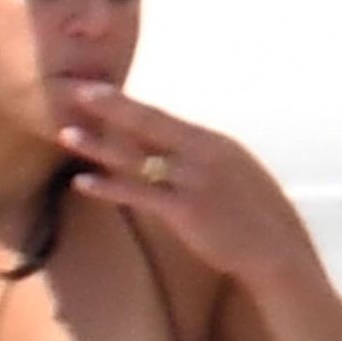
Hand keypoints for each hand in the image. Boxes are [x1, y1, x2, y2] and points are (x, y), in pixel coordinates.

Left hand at [58, 83, 318, 283]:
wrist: (275, 250)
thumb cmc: (256, 219)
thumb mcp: (235, 176)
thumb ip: (205, 161)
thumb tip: (179, 153)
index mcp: (213, 143)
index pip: (163, 118)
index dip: (129, 104)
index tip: (100, 90)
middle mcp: (202, 153)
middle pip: (148, 122)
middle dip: (110, 105)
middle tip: (76, 90)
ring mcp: (193, 180)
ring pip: (135, 156)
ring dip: (98, 145)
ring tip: (66, 133)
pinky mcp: (185, 209)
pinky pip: (137, 194)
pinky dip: (107, 187)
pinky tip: (81, 182)